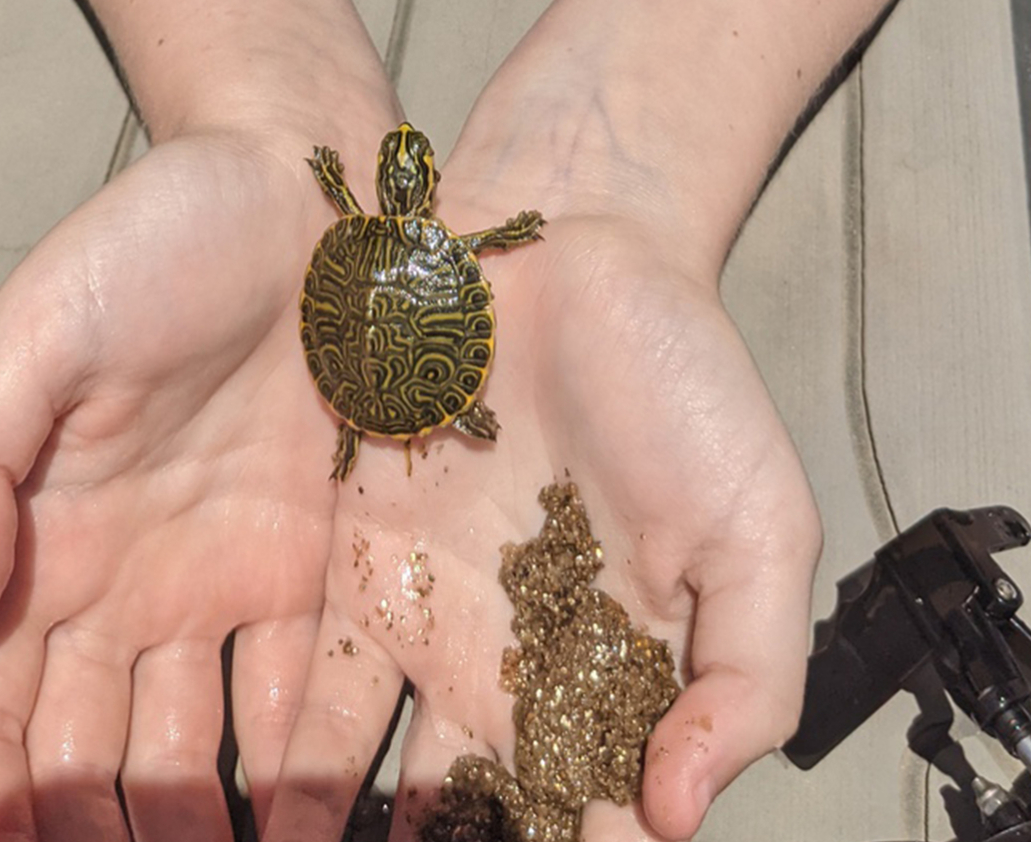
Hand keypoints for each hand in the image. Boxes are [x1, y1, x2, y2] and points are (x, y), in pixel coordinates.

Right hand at [0, 128, 374, 841]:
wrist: (321, 190)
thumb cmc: (166, 235)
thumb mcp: (37, 334)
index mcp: (43, 542)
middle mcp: (132, 584)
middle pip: (93, 758)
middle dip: (93, 836)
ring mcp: (230, 585)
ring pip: (198, 753)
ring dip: (194, 830)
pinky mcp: (325, 572)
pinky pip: (310, 699)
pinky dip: (303, 777)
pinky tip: (303, 830)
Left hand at [262, 161, 822, 840]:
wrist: (564, 245)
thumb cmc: (679, 373)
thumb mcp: (759, 530)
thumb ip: (745, 678)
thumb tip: (682, 811)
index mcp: (629, 678)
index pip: (601, 819)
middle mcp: (528, 672)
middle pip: (490, 823)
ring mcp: (439, 631)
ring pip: (390, 788)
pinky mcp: (357, 578)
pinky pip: (316, 697)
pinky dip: (291, 768)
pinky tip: (271, 812)